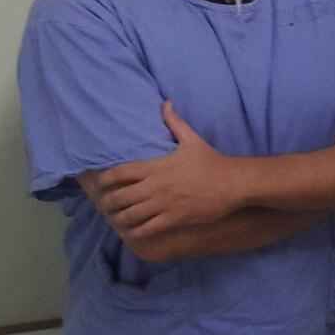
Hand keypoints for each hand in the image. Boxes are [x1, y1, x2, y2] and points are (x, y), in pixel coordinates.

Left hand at [93, 102, 246, 246]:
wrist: (234, 183)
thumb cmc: (211, 162)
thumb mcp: (192, 140)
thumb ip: (174, 122)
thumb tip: (166, 103)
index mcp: (156, 167)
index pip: (120, 173)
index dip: (105, 180)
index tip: (100, 183)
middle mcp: (156, 187)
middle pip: (119, 197)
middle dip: (108, 203)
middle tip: (105, 204)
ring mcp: (164, 205)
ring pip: (130, 216)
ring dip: (119, 218)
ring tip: (117, 219)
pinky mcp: (174, 219)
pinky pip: (147, 229)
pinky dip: (136, 231)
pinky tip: (134, 230)